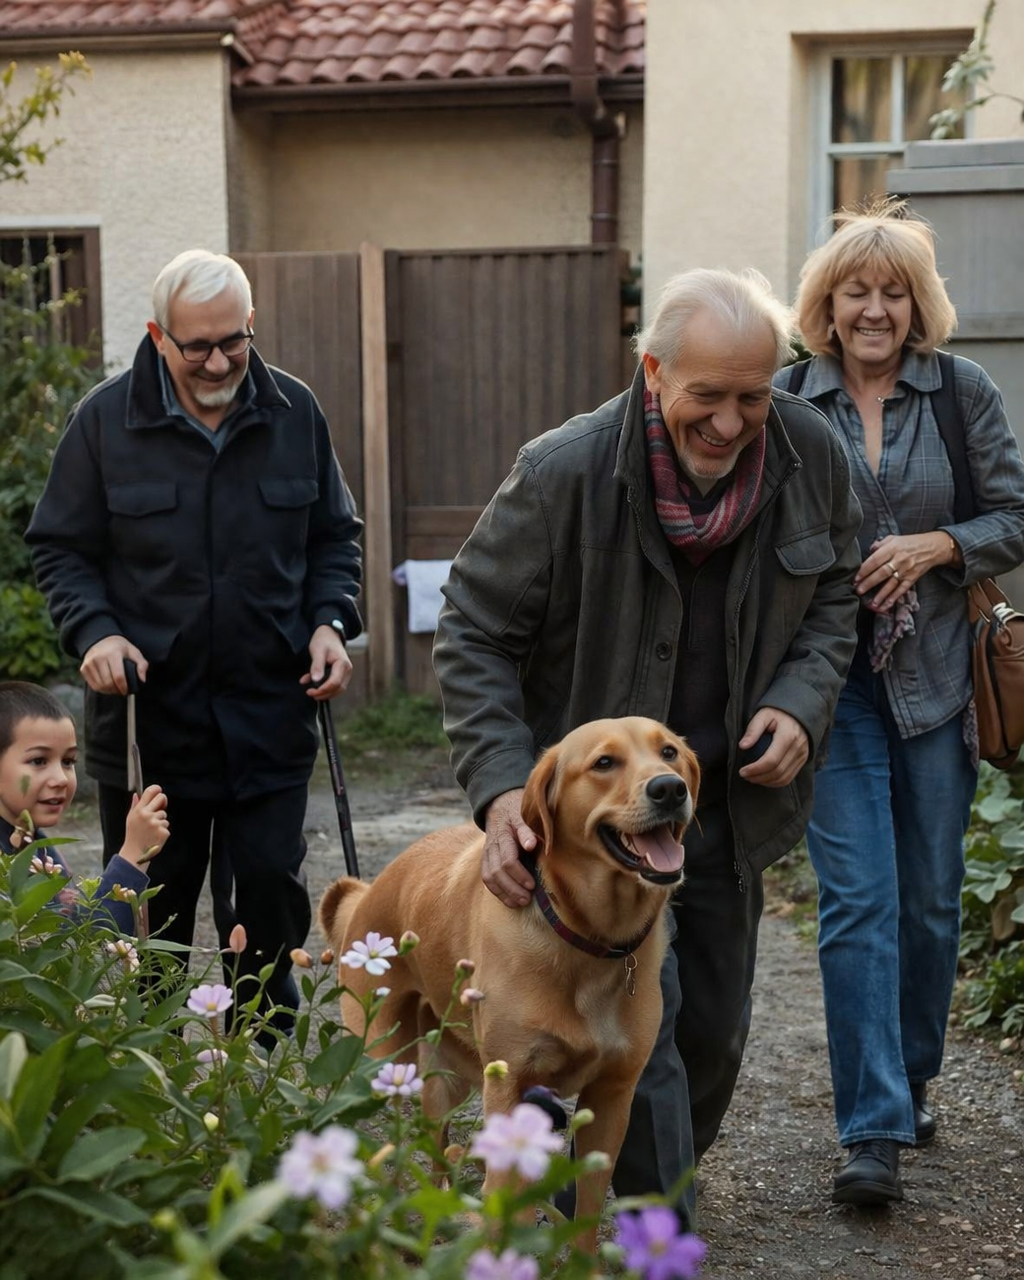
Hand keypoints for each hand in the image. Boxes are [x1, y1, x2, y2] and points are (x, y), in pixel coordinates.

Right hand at [81, 636, 147, 694]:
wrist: (101, 639)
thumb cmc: (120, 648)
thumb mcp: (134, 652)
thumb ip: (142, 665)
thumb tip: (142, 679)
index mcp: (113, 653)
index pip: (118, 676)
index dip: (123, 687)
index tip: (126, 691)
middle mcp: (99, 657)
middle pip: (108, 683)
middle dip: (116, 690)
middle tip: (121, 691)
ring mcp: (89, 663)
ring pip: (100, 686)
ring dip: (109, 691)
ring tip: (115, 689)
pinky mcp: (84, 668)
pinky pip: (93, 685)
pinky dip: (101, 689)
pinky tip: (107, 687)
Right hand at [121, 784, 169, 866]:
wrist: (135, 853)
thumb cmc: (133, 835)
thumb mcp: (130, 819)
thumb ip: (135, 806)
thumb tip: (136, 794)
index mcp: (139, 810)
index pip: (150, 791)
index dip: (157, 789)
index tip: (158, 791)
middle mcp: (147, 815)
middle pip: (162, 798)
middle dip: (162, 802)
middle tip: (159, 809)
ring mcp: (156, 823)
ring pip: (164, 815)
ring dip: (160, 821)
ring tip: (151, 830)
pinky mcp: (163, 831)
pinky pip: (166, 826)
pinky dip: (162, 831)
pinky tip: (154, 836)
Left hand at [301, 624, 352, 699]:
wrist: (329, 634)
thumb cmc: (323, 641)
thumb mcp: (317, 651)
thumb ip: (317, 666)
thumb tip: (315, 680)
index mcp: (342, 664)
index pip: (335, 682)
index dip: (322, 690)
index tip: (310, 691)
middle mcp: (347, 670)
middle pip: (338, 688)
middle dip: (323, 694)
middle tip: (309, 693)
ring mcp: (346, 673)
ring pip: (338, 689)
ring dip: (325, 693)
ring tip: (312, 692)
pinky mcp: (342, 674)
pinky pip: (336, 685)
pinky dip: (326, 688)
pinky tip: (315, 686)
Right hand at [482, 788, 537, 907]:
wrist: (500, 805)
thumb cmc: (517, 811)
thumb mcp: (524, 815)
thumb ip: (528, 830)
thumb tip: (531, 845)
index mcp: (503, 835)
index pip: (508, 860)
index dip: (519, 874)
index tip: (532, 885)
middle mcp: (492, 846)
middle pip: (497, 872)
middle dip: (512, 888)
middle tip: (527, 898)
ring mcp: (487, 853)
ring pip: (489, 877)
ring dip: (504, 893)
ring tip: (520, 903)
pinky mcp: (486, 860)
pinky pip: (487, 879)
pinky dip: (497, 892)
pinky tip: (510, 901)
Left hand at [738, 709, 808, 786]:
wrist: (798, 712)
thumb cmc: (778, 713)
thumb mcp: (763, 715)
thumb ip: (753, 730)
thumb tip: (742, 746)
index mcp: (788, 735)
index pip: (771, 760)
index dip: (755, 769)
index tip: (742, 771)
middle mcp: (798, 747)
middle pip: (777, 771)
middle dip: (759, 777)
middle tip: (744, 775)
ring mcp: (802, 755)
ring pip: (784, 778)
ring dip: (766, 782)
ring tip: (752, 778)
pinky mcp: (803, 759)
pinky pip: (790, 777)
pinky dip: (775, 782)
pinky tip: (764, 779)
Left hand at [854, 532, 952, 613]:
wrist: (933, 547)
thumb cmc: (911, 542)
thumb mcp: (894, 538)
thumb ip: (880, 544)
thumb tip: (869, 550)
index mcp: (893, 548)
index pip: (875, 560)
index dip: (864, 570)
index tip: (855, 577)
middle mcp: (899, 559)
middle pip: (882, 573)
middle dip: (869, 583)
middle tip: (858, 590)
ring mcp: (907, 570)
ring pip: (891, 584)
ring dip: (880, 594)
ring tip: (871, 602)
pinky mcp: (913, 577)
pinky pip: (902, 589)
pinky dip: (894, 598)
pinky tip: (886, 605)